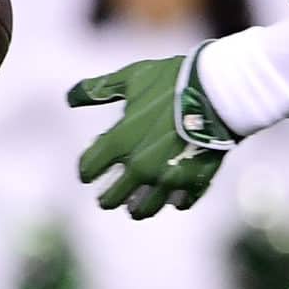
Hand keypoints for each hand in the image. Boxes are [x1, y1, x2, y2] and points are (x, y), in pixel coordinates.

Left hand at [67, 56, 228, 218]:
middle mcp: (140, 166)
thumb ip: (98, 90)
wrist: (219, 90)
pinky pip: (180, 203)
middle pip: (112, 198)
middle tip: (108, 197)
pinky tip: (172, 196)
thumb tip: (69, 98)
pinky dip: (174, 201)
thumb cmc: (171, 81)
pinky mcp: (195, 182)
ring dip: (137, 208)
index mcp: (120, 141)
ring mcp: (168, 178)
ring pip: (144, 209)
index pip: (89, 169)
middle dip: (107, 197)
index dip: (86, 170)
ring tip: (135, 206)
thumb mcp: (130, 79)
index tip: (88, 172)